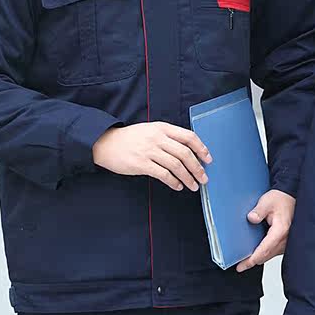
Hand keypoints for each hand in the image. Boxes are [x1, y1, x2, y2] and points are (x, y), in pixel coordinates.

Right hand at [92, 122, 211, 190]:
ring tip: (193, 186)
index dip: (201, 148)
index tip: (208, 159)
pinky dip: (173, 182)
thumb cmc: (130, 139)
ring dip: (188, 177)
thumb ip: (168, 138)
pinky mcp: (141, 164)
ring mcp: (149, 151)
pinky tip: (178, 186)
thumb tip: (188, 153)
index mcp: (162, 128)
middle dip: (197, 168)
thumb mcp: (150, 131)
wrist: (105, 143)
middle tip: (204, 178)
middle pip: (185, 153)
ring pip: (176, 165)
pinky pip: (163, 174)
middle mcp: (157, 138)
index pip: (188, 137)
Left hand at [236, 190, 295, 270]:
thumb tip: (251, 218)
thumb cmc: (281, 200)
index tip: (243, 265)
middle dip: (253, 261)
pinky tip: (256, 252)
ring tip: (245, 260)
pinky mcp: (285, 242)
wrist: (291, 197)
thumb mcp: (267, 202)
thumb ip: (258, 211)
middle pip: (267, 255)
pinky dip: (264, 253)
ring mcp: (286, 242)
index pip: (265, 249)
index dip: (253, 259)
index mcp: (280, 231)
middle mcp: (285, 239)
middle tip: (240, 266)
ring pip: (270, 255)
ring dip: (259, 258)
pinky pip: (274, 251)